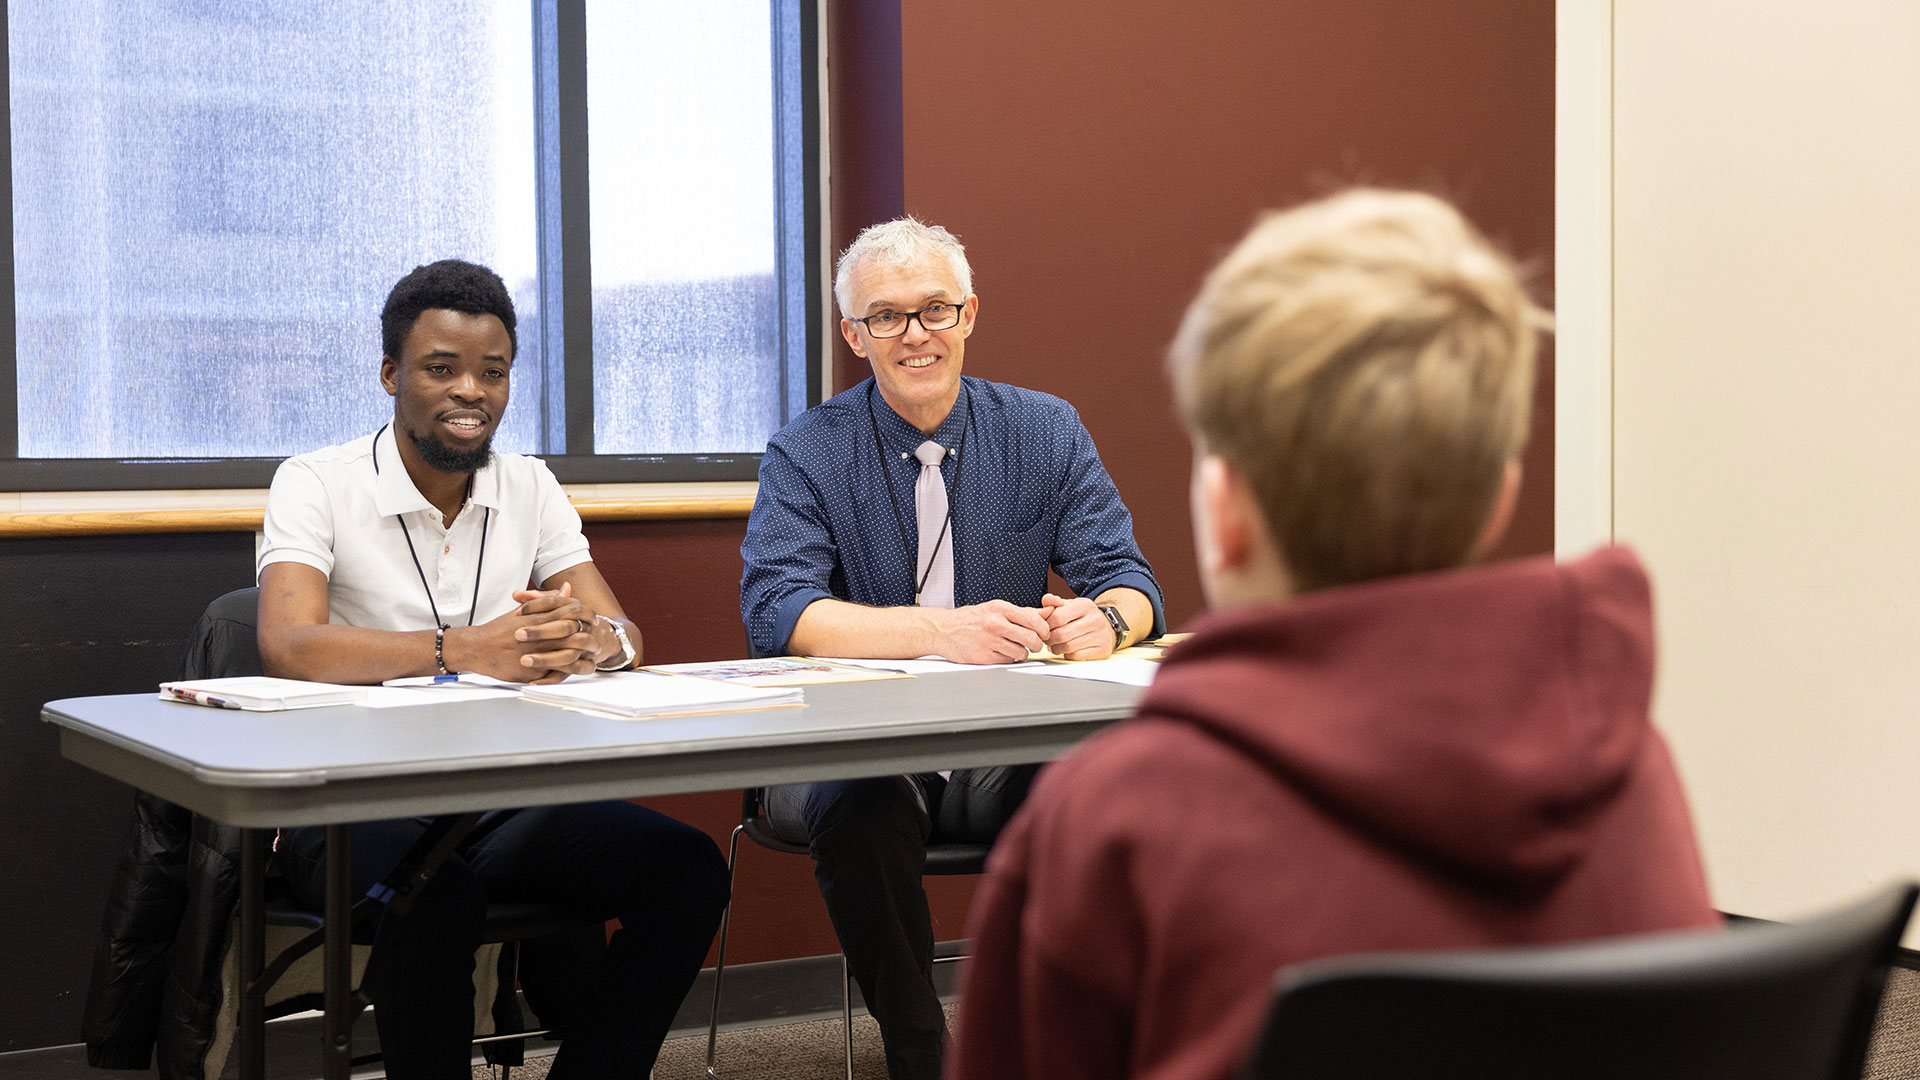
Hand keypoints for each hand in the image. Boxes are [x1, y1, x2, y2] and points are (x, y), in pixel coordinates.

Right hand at [444, 582, 602, 682]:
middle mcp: (538, 634)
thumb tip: (566, 589)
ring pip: (568, 653)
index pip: (569, 611)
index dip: (585, 614)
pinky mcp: (532, 670)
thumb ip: (547, 600)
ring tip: (592, 654)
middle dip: (588, 633)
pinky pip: (555, 672)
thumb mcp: (524, 611)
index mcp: (537, 618)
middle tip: (598, 635)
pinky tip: (578, 668)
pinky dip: (568, 671)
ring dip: (583, 653)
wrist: (477, 648)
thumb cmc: (499, 630)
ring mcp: (536, 653)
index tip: (593, 617)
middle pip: (572, 631)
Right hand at [932, 600, 1050, 663]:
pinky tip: (1002, 653)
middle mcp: (994, 623)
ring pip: (1021, 653)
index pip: (1033, 620)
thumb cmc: (969, 619)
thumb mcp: (994, 609)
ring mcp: (988, 640)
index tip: (1043, 633)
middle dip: (1037, 644)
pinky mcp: (982, 656)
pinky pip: (1007, 661)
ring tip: (1015, 648)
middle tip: (1034, 645)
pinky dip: (1008, 659)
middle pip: (1031, 638)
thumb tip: (1047, 612)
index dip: (1044, 629)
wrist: (942, 630)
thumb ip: (1021, 612)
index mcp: (999, 608)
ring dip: (1022, 653)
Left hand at [1041, 593, 1113, 659]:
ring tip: (1054, 645)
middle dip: (1050, 639)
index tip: (1044, 628)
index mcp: (1085, 605)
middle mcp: (1095, 619)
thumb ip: (1055, 602)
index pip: (1057, 617)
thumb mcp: (1070, 605)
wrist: (1106, 627)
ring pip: (1068, 647)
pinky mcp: (1102, 650)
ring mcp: (1100, 636)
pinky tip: (1067, 651)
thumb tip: (1046, 599)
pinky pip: (1076, 656)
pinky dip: (1067, 655)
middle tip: (1047, 639)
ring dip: (1056, 649)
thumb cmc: (1083, 617)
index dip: (1046, 625)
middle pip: (1061, 634)